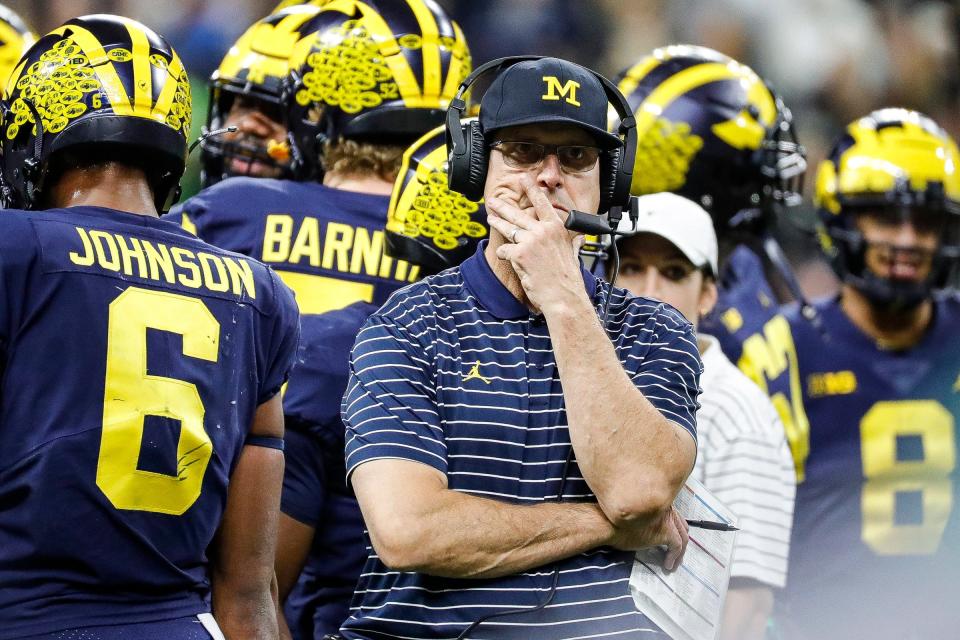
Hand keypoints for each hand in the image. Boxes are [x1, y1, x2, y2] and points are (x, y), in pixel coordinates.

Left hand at [486, 175, 587, 313]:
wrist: (564, 295)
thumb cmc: (567, 278)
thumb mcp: (569, 251)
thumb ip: (562, 240)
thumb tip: (566, 235)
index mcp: (556, 228)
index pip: (542, 203)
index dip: (531, 189)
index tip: (523, 179)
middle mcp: (544, 231)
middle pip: (518, 214)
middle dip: (503, 206)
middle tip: (493, 201)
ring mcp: (531, 240)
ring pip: (508, 228)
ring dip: (497, 223)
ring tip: (490, 218)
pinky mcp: (520, 253)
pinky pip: (505, 249)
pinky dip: (505, 254)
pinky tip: (507, 257)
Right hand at [607, 507, 688, 571]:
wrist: (605, 523)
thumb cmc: (612, 519)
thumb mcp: (633, 515)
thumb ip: (645, 518)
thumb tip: (648, 531)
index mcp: (657, 501)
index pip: (674, 516)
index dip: (675, 529)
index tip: (671, 541)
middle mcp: (665, 507)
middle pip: (682, 526)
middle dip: (682, 540)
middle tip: (677, 554)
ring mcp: (667, 519)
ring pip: (682, 536)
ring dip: (680, 551)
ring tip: (674, 563)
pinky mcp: (665, 532)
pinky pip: (676, 546)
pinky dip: (674, 557)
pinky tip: (668, 565)